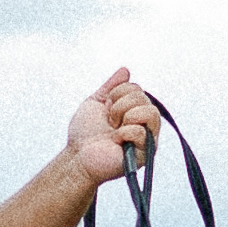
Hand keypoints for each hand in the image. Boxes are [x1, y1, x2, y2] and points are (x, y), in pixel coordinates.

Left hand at [66, 68, 161, 184]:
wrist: (77, 156)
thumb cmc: (85, 134)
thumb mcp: (96, 102)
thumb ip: (111, 86)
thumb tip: (125, 70)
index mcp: (133, 110)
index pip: (137, 88)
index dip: (117, 94)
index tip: (106, 110)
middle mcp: (143, 123)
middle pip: (143, 97)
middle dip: (119, 106)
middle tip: (109, 122)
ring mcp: (146, 138)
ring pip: (150, 112)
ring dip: (125, 117)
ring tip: (114, 130)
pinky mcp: (145, 154)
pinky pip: (141, 132)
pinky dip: (124, 134)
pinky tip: (116, 142)